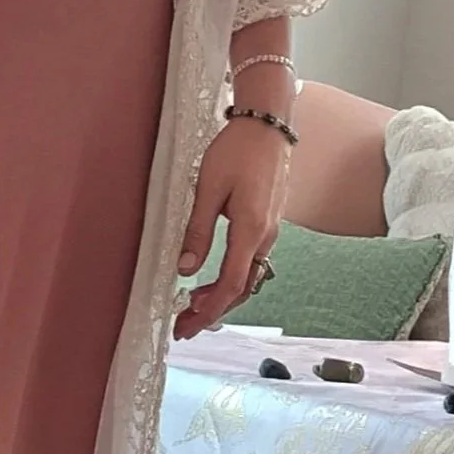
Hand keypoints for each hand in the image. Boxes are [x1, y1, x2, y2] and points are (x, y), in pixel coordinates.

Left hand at [173, 116, 289, 339]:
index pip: (232, 283)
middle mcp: (266, 236)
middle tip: (184, 327)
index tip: (188, 324)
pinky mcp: (267, 223)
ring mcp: (270, 231)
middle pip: (242, 288)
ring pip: (248, 277)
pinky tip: (212, 279)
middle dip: (213, 312)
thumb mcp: (209, 188)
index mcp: (252, 230)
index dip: (209, 309)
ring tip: (192, 307)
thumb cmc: (238, 150)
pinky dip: (231, 279)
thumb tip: (185, 268)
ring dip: (222, 296)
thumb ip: (197, 231)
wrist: (268, 125)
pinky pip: (251, 262)